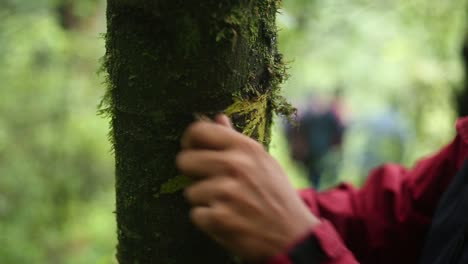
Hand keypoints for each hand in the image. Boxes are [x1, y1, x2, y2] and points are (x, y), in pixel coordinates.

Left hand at [176, 114, 319, 261]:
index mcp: (245, 148)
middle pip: (184, 161)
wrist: (293, 235)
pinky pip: (196, 215)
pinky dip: (208, 220)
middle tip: (208, 182)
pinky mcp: (220, 219)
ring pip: (190, 192)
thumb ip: (236, 140)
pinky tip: (227, 219)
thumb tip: (217, 118)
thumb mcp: (263, 162)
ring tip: (227, 205)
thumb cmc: (276, 195)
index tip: (192, 150)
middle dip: (192, 174)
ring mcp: (226, 193)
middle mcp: (235, 166)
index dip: (189, 141)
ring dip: (204, 201)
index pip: (199, 131)